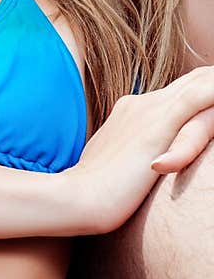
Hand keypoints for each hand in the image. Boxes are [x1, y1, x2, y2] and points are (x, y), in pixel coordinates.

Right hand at [69, 65, 213, 234]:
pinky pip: (198, 97)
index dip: (202, 91)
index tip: (212, 96)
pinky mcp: (159, 125)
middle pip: (193, 81)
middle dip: (213, 82)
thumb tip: (149, 168)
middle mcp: (141, 104)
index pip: (179, 92)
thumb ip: (135, 157)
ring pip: (200, 83)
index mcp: (132, 111)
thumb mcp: (117, 167)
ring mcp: (149, 111)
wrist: (78, 198)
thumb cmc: (95, 194)